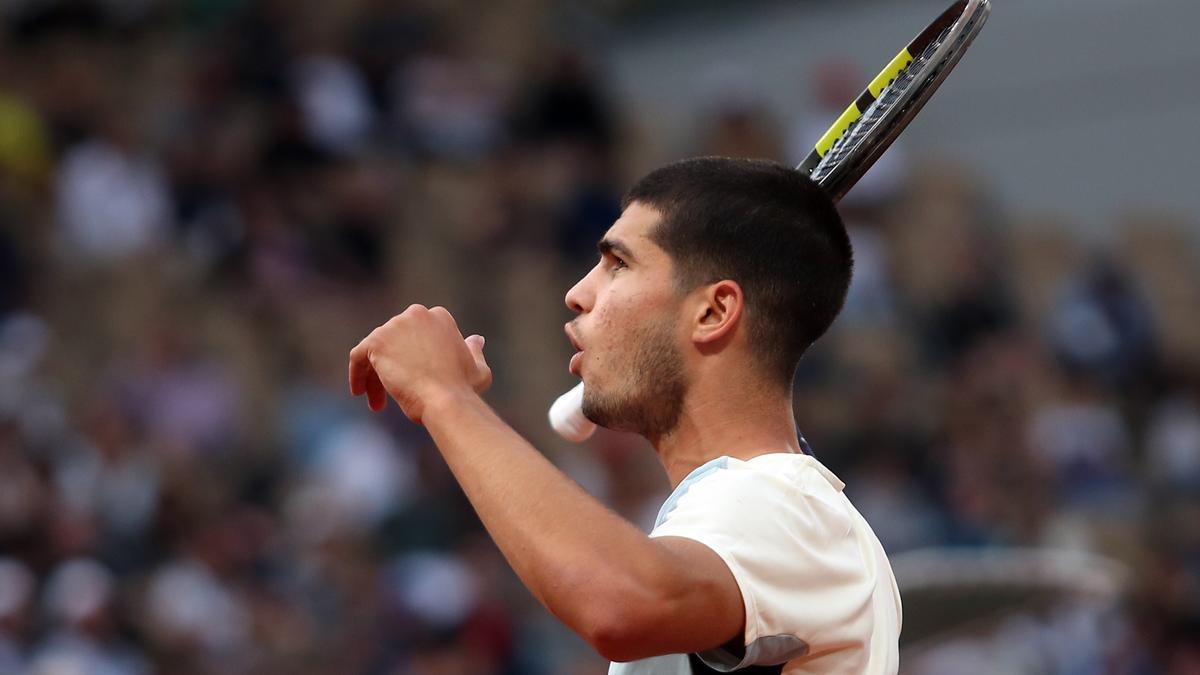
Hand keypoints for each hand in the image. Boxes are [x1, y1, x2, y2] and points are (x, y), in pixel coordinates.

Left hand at [348, 305, 491, 422]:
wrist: (446, 399)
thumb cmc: (464, 389)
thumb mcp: (478, 368)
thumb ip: (473, 351)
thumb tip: (476, 339)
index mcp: (439, 317)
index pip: (416, 335)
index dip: (413, 358)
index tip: (414, 379)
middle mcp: (416, 314)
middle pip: (395, 342)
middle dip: (393, 367)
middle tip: (393, 394)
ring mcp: (394, 326)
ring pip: (377, 352)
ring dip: (375, 376)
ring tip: (378, 403)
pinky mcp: (376, 341)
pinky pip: (359, 356)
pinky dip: (357, 373)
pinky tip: (360, 392)